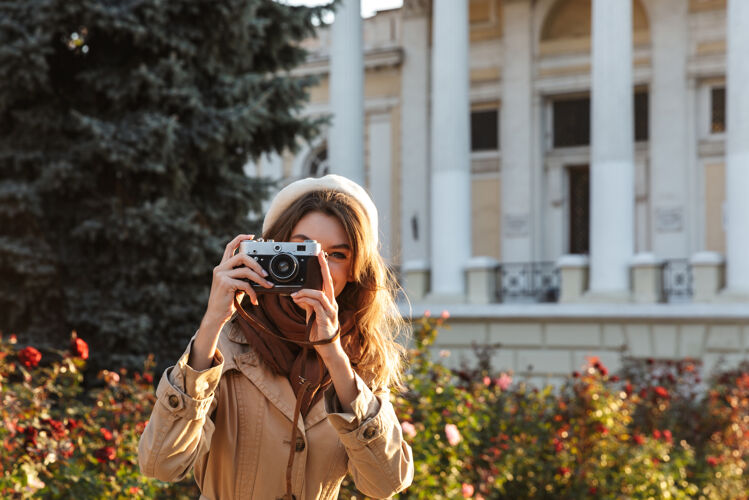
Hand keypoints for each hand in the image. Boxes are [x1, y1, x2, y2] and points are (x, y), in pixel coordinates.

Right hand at [190, 234, 274, 370]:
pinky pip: (245, 284)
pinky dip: (253, 292)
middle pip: (242, 256)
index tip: (251, 236)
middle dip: (257, 263)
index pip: (230, 246)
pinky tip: (254, 300)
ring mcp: (221, 275)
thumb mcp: (236, 287)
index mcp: (222, 267)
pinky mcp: (225, 284)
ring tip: (267, 286)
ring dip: (259, 279)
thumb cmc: (227, 302)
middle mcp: (220, 268)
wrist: (216, 315)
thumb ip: (243, 278)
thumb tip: (260, 274)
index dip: (240, 238)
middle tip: (266, 273)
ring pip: (246, 270)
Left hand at [291, 251, 342, 361]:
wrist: (327, 348)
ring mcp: (330, 310)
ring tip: (294, 294)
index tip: (320, 255)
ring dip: (305, 292)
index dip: (324, 268)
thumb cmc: (320, 331)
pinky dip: (306, 300)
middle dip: (323, 268)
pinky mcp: (326, 318)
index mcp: (329, 301)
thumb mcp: (312, 314)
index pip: (327, 280)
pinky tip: (298, 300)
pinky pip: (316, 304)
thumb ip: (308, 303)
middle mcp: (332, 303)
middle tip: (319, 255)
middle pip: (328, 281)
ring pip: (320, 293)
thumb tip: (299, 294)